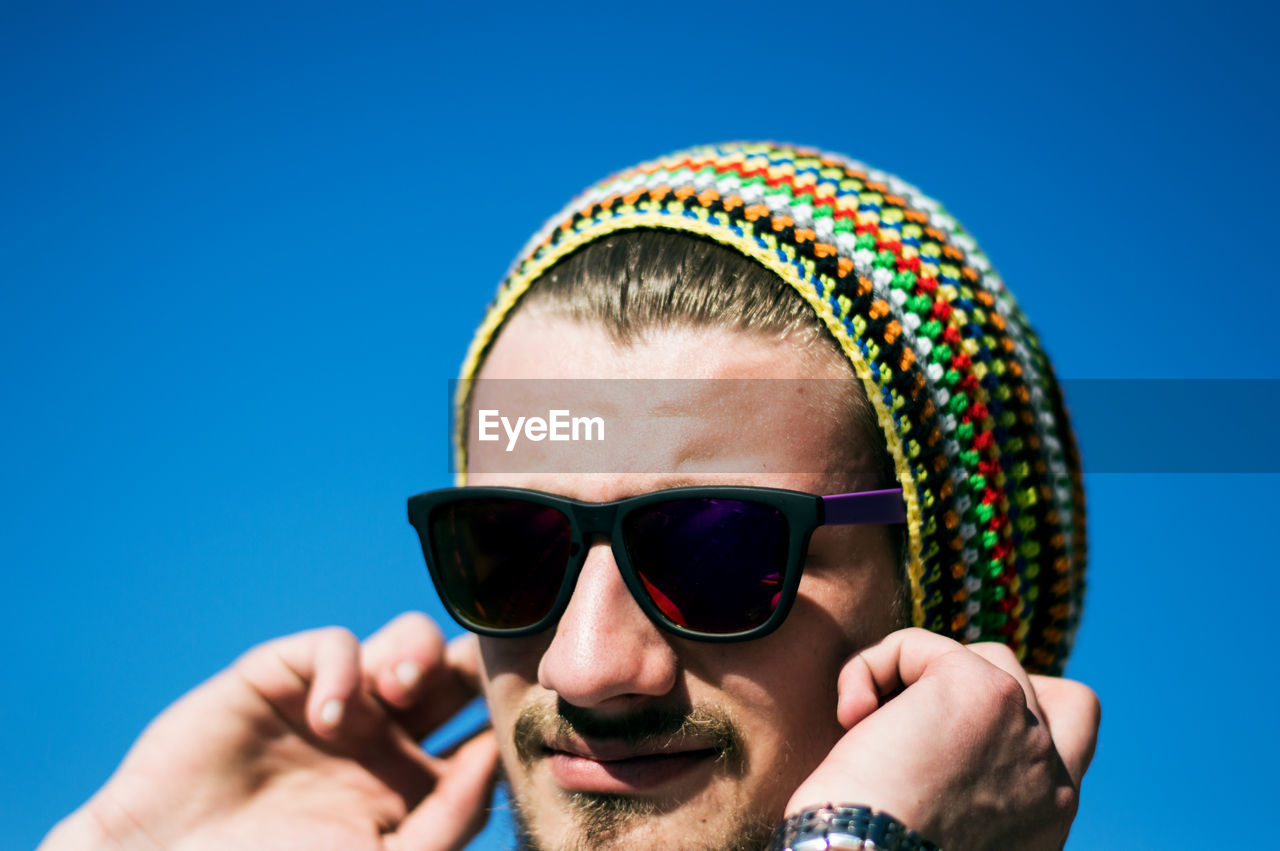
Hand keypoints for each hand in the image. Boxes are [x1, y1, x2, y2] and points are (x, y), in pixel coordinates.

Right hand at [40, 613, 499, 850]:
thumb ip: (447, 818)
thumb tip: (496, 757)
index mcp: (415, 785)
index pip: (481, 730)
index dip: (509, 712)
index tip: (537, 706)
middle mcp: (384, 737)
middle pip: (458, 672)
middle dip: (475, 662)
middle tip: (478, 674)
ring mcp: (336, 703)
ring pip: (409, 641)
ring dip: (417, 654)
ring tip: (398, 694)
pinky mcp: (282, 677)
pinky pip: (335, 643)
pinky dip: (343, 668)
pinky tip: (329, 715)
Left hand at [787, 628, 1099, 850]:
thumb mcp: (950, 830)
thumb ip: (978, 793)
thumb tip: (942, 746)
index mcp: (1050, 818)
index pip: (1069, 737)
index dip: (1017, 717)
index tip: (956, 739)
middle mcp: (1052, 776)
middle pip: (1032, 684)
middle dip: (972, 684)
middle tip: (913, 718)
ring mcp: (1021, 726)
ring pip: (975, 657)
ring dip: (914, 680)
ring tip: (867, 727)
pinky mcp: (978, 688)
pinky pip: (917, 646)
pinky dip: (871, 667)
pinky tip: (849, 715)